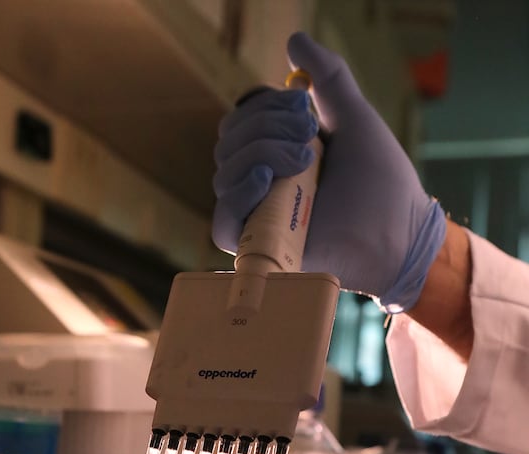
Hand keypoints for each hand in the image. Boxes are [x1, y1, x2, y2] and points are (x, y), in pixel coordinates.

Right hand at [212, 31, 446, 312]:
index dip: (265, 106)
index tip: (305, 106)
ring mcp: (261, 214)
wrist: (397, 230)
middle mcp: (265, 182)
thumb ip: (327, 78)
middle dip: (265, 128)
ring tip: (304, 163)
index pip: (242, 120)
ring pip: (225, 174)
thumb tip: (294, 41)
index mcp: (281, 152)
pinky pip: (223, 225)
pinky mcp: (261, 246)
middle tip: (309, 138)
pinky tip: (266, 180)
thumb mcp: (353, 118)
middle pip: (228, 143)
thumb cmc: (382, 181)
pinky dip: (237, 197)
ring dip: (260, 153)